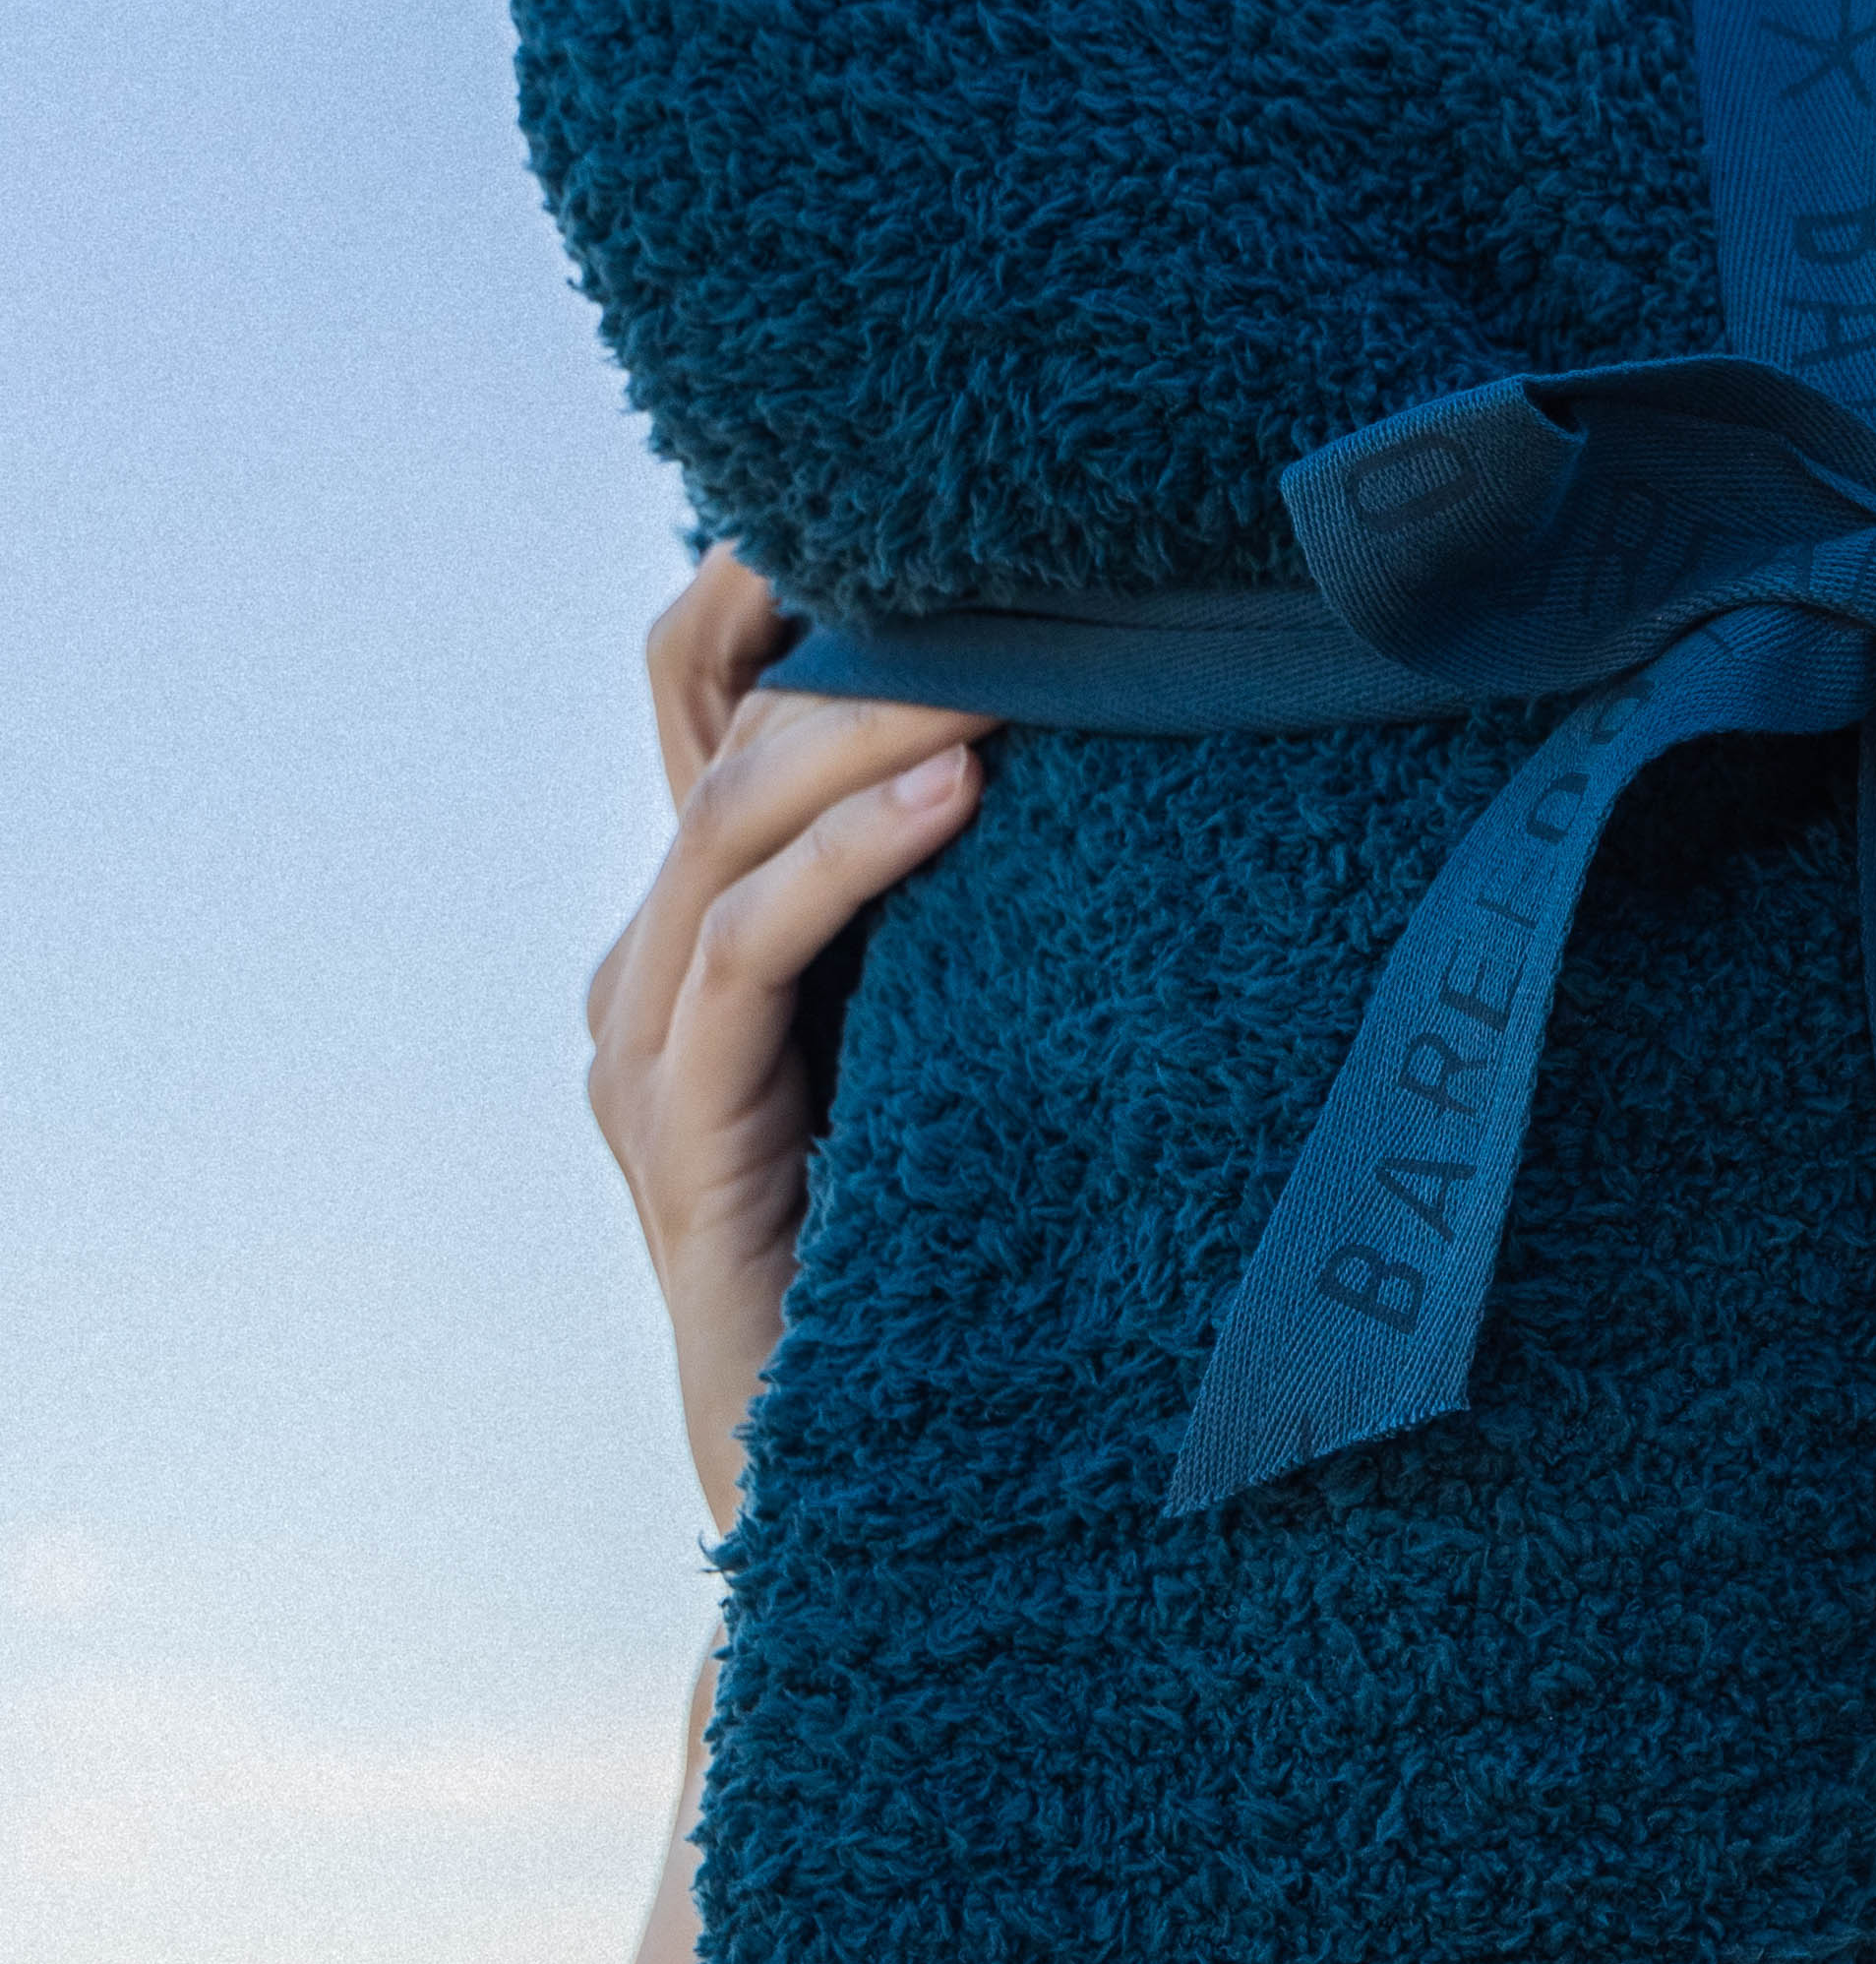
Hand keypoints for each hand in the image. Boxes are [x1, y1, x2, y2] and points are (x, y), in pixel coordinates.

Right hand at [584, 548, 992, 1532]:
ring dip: (875, 717)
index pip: (715, 691)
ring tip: (1018, 654)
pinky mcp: (680, 1140)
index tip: (936, 487)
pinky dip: (850, 860)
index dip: (783, 574)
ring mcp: (647, 1052)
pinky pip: (747, 956)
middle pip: (718, 723)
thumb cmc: (969, 1245)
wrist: (893, 1477)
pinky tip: (962, 794)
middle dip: (853, 618)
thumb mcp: (986, 1029)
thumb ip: (998, 904)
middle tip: (1015, 539)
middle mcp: (655, 966)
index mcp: (722, 922)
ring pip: (729, 819)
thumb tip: (1139, 742)